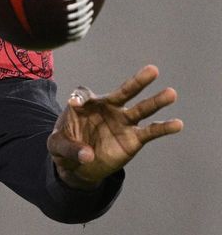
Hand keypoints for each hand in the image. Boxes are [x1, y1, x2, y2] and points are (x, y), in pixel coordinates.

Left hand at [47, 65, 182, 189]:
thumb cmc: (65, 147)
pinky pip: (150, 131)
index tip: (74, 103)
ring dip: (156, 101)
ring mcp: (122, 122)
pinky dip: (163, 128)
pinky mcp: (133, 138)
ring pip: (141, 109)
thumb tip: (88, 155)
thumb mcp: (57, 146)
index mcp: (85, 104)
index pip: (83, 95)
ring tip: (171, 93)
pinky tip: (177, 124)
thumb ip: (69, 147)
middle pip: (123, 92)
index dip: (79, 98)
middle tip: (152, 70)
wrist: (77, 164)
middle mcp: (107, 108)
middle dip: (137, 81)